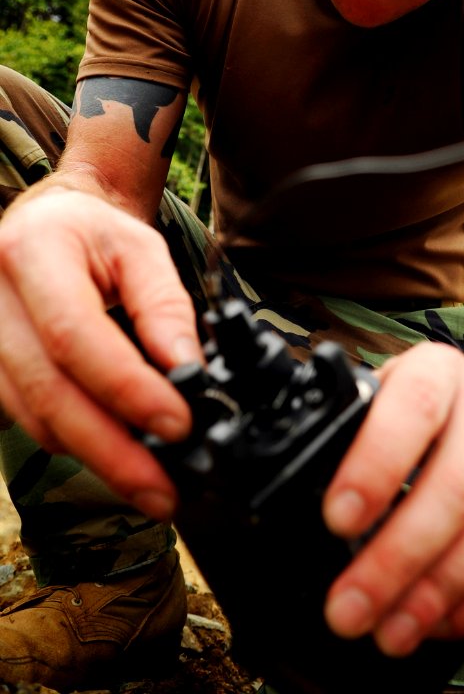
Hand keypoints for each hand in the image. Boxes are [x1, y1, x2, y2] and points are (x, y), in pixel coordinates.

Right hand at [0, 189, 201, 517]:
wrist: (47, 225)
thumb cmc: (94, 235)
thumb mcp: (141, 250)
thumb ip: (165, 307)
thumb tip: (187, 371)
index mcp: (33, 251)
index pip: (74, 334)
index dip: (126, 388)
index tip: (178, 424)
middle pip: (48, 390)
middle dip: (112, 450)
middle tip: (164, 489)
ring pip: (33, 417)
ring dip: (95, 456)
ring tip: (151, 480)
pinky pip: (25, 420)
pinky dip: (74, 442)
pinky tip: (116, 454)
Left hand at [322, 342, 463, 653]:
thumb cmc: (409, 409)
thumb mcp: (372, 398)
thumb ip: (344, 437)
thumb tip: (296, 498)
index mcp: (436, 372)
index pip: (415, 408)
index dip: (377, 466)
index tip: (338, 521)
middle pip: (457, 487)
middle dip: (397, 558)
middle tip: (349, 607)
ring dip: (438, 593)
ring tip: (389, 631)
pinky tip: (436, 626)